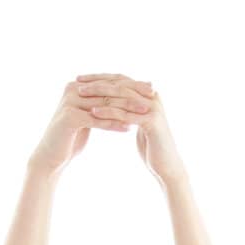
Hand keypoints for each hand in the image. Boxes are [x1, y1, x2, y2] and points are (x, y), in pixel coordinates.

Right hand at [29, 77, 155, 175]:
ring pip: (105, 104)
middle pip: (109, 90)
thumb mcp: (88, 117)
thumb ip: (100, 104)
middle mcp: (73, 89)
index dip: (131, 84)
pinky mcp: (70, 118)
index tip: (150, 88)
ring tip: (145, 112)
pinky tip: (128, 129)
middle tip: (152, 96)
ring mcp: (70, 102)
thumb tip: (120, 96)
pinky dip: (113, 124)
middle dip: (132, 93)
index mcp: (78, 85)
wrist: (51, 158)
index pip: (109, 82)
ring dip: (127, 108)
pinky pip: (97, 120)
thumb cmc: (71, 139)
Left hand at [73, 72, 186, 186]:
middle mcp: (152, 96)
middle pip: (120, 84)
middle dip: (98, 82)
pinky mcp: (152, 121)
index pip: (121, 80)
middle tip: (78, 82)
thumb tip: (117, 104)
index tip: (82, 79)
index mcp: (148, 94)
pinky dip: (108, 112)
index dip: (101, 77)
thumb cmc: (151, 149)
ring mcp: (153, 107)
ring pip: (122, 96)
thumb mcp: (139, 124)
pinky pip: (125, 114)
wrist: (167, 167)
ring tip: (81, 94)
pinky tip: (93, 112)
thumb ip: (130, 111)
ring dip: (99, 94)